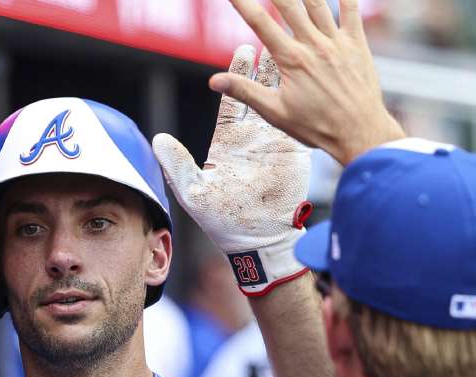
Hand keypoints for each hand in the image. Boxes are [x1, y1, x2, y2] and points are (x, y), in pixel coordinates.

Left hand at [153, 45, 312, 294]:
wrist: (260, 240)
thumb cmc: (224, 222)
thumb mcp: (194, 192)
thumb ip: (177, 164)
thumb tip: (158, 139)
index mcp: (228, 142)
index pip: (234, 98)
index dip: (237, 73)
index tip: (243, 49)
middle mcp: (253, 138)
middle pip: (260, 91)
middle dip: (265, 65)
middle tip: (271, 36)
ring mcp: (276, 144)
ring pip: (283, 101)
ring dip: (289, 77)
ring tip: (296, 49)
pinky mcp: (296, 153)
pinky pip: (302, 121)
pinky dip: (307, 100)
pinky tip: (316, 80)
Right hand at [214, 0, 404, 165]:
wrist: (359, 132)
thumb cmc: (317, 126)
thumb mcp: (276, 112)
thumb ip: (245, 91)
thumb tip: (214, 81)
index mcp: (291, 59)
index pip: (259, 23)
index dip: (243, 3)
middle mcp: (313, 45)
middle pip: (288, 5)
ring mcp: (336, 42)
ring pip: (317, 3)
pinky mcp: (357, 45)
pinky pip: (351, 11)